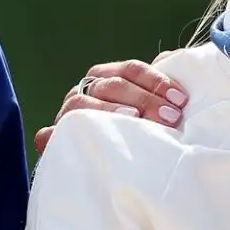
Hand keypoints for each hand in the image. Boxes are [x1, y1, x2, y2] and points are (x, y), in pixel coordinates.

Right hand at [33, 58, 188, 153]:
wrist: (103, 170)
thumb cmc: (134, 130)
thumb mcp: (148, 106)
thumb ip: (158, 86)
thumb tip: (174, 59)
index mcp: (106, 77)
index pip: (130, 70)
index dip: (156, 82)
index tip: (180, 100)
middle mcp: (85, 91)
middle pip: (112, 86)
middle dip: (144, 99)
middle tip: (171, 117)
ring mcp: (67, 114)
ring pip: (83, 105)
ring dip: (108, 110)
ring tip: (133, 120)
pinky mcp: (52, 139)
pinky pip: (49, 135)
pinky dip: (56, 134)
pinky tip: (72, 136)